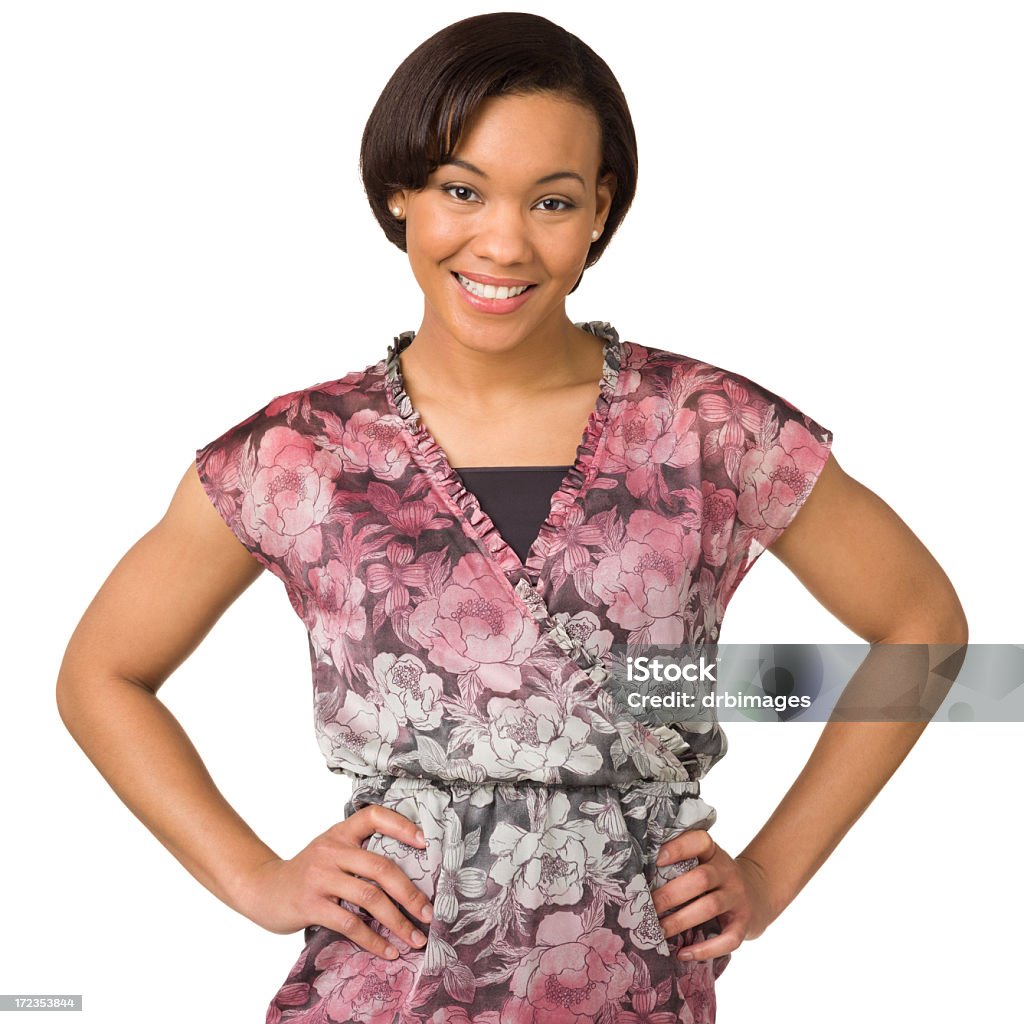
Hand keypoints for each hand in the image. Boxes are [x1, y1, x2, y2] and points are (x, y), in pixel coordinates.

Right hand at [233, 805, 434, 959]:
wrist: (262, 889)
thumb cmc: (307, 872)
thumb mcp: (330, 851)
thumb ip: (358, 854)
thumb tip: (407, 876)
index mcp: (340, 833)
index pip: (373, 816)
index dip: (401, 825)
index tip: (425, 843)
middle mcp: (331, 850)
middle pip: (380, 867)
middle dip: (410, 893)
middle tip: (429, 914)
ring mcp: (320, 877)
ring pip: (369, 897)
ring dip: (397, 921)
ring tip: (414, 938)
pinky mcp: (310, 904)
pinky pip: (349, 923)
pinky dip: (372, 939)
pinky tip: (387, 951)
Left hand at [651, 830, 773, 961]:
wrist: (757, 894)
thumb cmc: (714, 877)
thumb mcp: (704, 861)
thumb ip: (680, 863)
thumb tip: (635, 876)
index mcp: (714, 853)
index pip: (700, 842)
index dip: (679, 848)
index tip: (656, 858)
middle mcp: (727, 873)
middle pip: (701, 879)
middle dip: (671, 894)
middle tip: (647, 906)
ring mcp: (737, 898)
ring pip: (710, 907)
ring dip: (681, 920)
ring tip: (658, 931)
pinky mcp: (743, 924)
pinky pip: (728, 939)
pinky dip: (705, 949)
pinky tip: (683, 954)